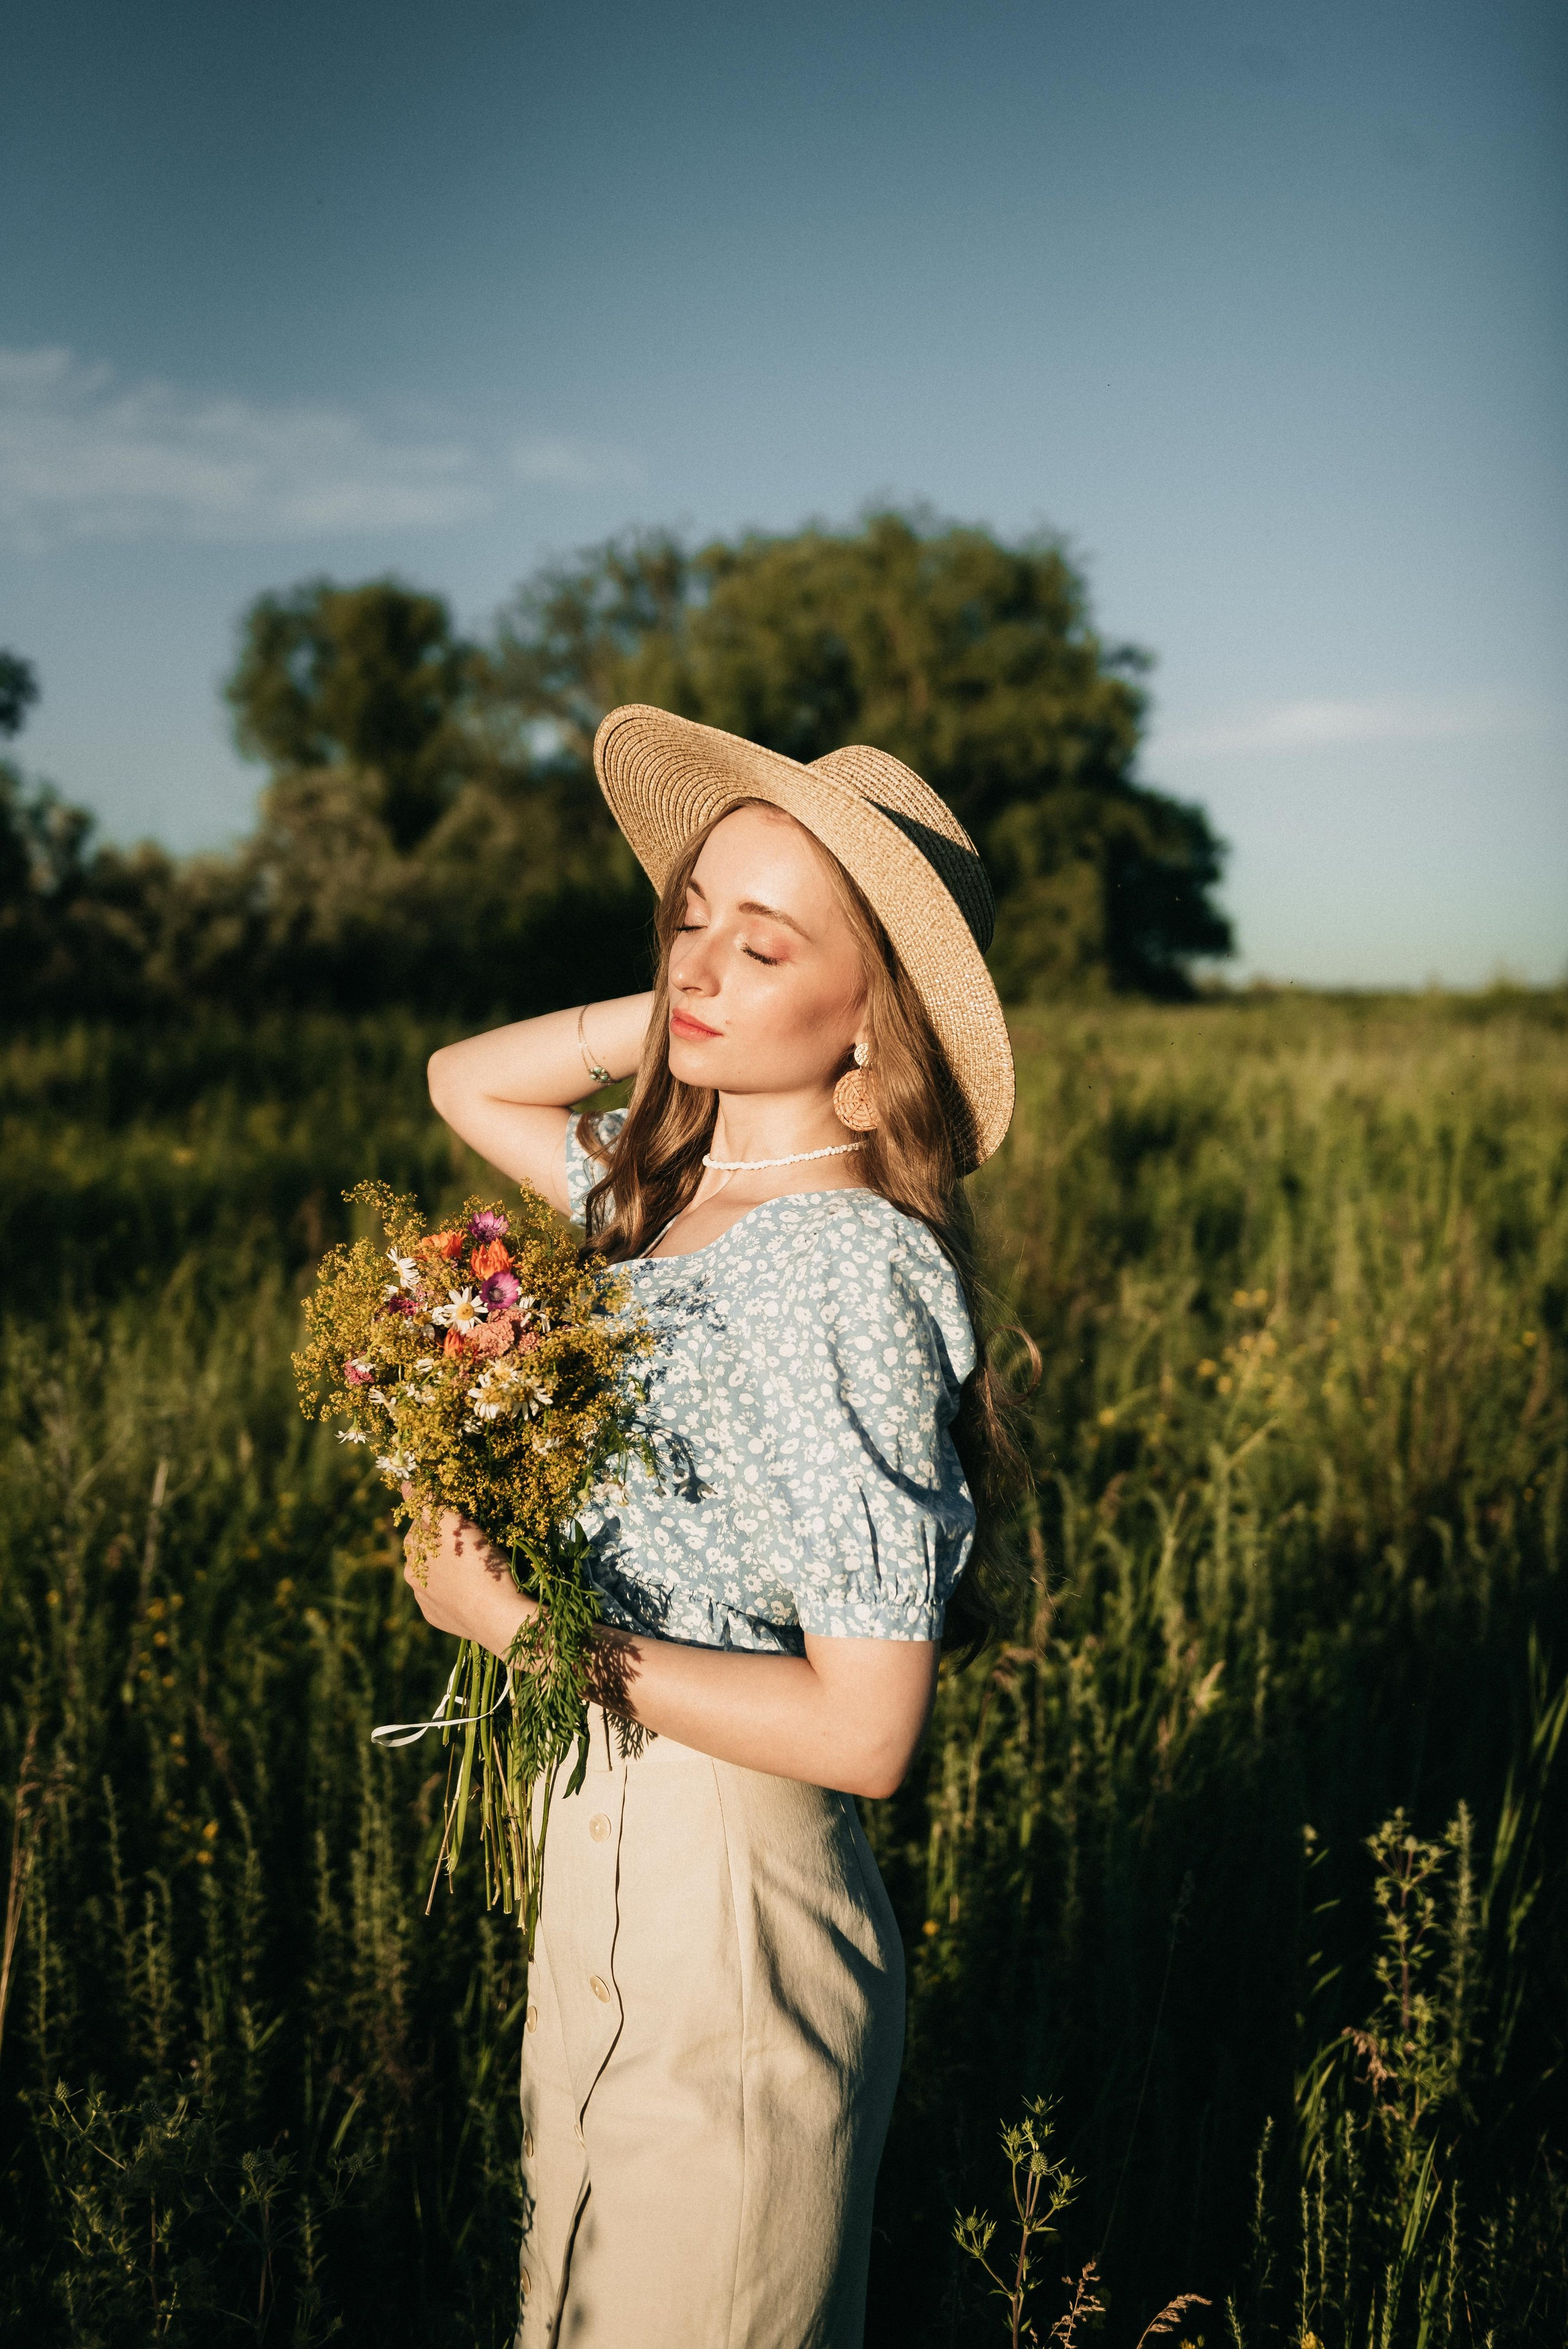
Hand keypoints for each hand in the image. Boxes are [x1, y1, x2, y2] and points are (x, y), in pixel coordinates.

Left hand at [401, 1492, 534, 1658]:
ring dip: (450, 1568)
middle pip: (428, 1550)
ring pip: (437, 1575)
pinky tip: (473, 1589)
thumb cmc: (476, 1564)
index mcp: (412, 1552)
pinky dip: (456, 1590)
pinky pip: (447, 1598)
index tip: (463, 1520)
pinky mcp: (440, 1620)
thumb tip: (405, 1483)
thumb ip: (426, 1503)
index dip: (442, 1517)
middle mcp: (412, 1578)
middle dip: (444, 1544)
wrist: (496, 1616)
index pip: (421, 1523)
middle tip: (473, 1543)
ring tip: (477, 1568)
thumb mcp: (453, 1524)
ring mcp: (426, 1602)